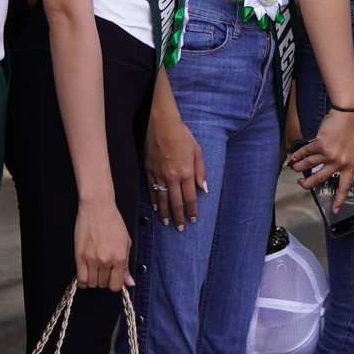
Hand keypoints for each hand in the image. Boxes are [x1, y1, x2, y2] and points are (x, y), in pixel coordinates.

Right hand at [74, 197, 132, 290]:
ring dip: (94, 280)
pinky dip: (83, 282)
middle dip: (104, 280)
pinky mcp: (79, 256)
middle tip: (104, 270)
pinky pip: (81, 278)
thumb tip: (129, 283)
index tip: (113, 278)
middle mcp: (105, 261)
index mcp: (119, 258)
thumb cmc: (113, 222)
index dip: (115, 284)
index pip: (116, 285)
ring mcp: (91, 259)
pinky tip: (86, 275)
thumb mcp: (126, 243)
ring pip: (92, 283)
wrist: (97, 208)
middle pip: (103, 285)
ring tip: (96, 270)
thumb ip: (126, 266)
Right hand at [145, 108, 204, 226]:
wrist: (161, 125)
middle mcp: (172, 177)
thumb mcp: (197, 151)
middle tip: (180, 228)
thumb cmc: (181, 136)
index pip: (190, 198)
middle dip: (178, 217)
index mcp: (186, 173)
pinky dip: (154, 200)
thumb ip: (201, 171)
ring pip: (162, 199)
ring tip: (166, 223)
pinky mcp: (148, 171)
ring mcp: (159, 175)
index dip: (192, 211)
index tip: (193, 220)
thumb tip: (204, 188)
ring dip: (165, 213)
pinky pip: (151, 190)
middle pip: (175, 202)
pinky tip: (155, 208)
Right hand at [289, 107, 353, 211]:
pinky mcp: (320, 144)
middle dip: (308, 184)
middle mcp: (339, 162)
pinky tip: (293, 158)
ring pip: (310, 166)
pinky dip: (298, 156)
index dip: (339, 199)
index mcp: (351, 164)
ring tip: (294, 169)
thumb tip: (340, 167)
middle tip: (302, 184)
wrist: (348, 114)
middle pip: (320, 179)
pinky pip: (306, 153)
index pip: (345, 186)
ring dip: (299, 168)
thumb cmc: (353, 128)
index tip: (335, 209)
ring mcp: (329, 154)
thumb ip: (348, 159)